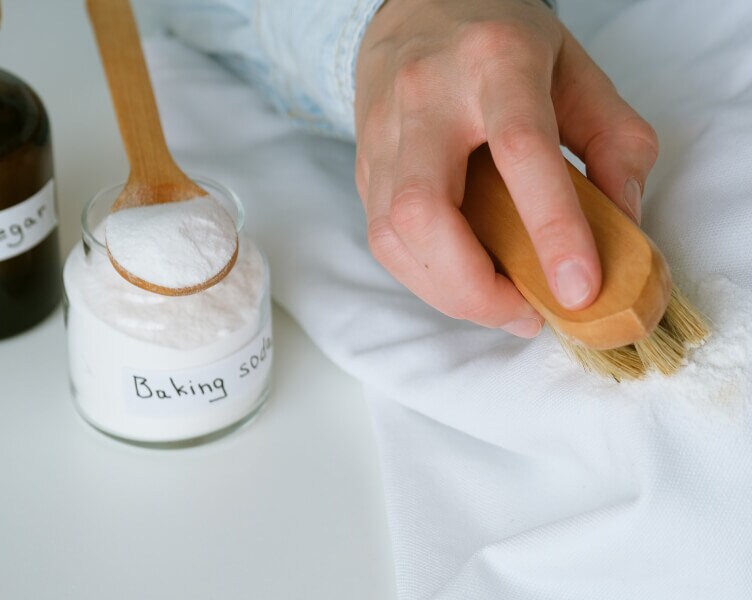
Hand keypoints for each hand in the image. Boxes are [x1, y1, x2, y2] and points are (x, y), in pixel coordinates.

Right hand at [354, 0, 657, 336]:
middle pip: (425, 210)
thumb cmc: (499, 38)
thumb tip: (619, 223)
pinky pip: (382, 237)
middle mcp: (426, 96)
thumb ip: (613, 140)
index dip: (550, 228)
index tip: (578, 290)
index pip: (518, 150)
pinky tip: (460, 277)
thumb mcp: (577, 68)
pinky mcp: (362, 164)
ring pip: (392, 234)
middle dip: (472, 286)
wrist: (413, 8)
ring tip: (497, 301)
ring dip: (446, 291)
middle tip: (523, 312)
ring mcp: (383, 133)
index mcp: (495, 62)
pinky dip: (424, 275)